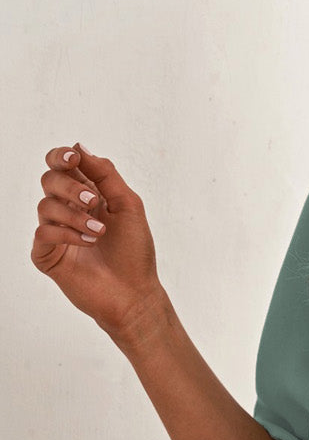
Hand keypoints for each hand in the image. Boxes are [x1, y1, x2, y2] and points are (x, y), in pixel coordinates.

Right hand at [31, 143, 164, 342]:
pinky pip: (43, 232)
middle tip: (93, 201)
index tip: (73, 159)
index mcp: (87, 195)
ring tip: (100, 233)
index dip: (61, 157)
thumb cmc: (135, 252)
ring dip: (74, 215)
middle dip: (70, 186)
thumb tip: (79, 147)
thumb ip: (105, 174)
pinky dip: (66, 234)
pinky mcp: (47, 255)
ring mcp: (56, 232)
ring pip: (45, 206)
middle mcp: (68, 210)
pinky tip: (89, 243)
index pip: (62, 166)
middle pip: (49, 180)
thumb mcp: (127, 205)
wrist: (134, 293)